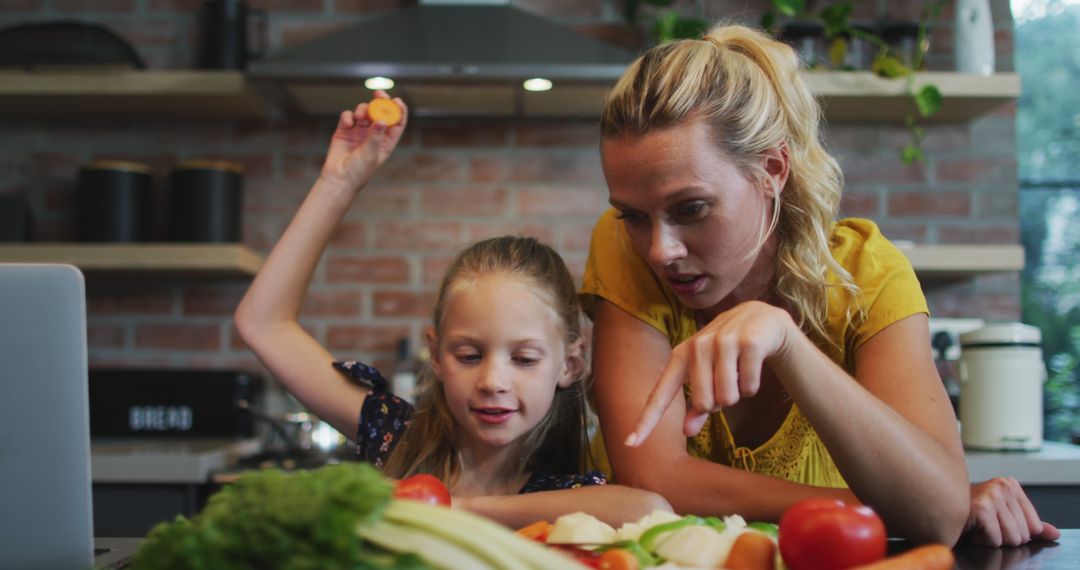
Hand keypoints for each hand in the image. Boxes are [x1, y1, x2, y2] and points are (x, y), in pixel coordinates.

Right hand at [319, 90, 407, 191]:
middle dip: (380, 101)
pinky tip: (347, 123)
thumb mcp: (370, 154)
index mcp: (386, 142)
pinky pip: (348, 116)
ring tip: (359, 117)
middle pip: (381, 113)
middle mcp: (374, 135)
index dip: (399, 111)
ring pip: (364, 112)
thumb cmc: (358, 172)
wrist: (338, 179)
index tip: (397, 101)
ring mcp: (359, 131)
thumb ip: (375, 137)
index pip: (397, 123)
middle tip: (379, 94)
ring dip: (363, 110)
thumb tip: (383, 120)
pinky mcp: (344, 130)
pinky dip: (348, 116)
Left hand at [626, 301, 795, 445]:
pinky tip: (752, 366)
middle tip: (725, 380)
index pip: (659, 395)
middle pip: (704, 404)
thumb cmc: (725, 354)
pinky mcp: (749, 343)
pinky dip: (752, 387)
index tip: (630, 444)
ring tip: (738, 372)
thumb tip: (686, 432)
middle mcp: (697, 347)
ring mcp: (723, 342)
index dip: (646, 421)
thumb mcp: (706, 375)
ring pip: (728, 398)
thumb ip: (695, 406)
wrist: (758, 319)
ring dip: (737, 394)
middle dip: (719, 402)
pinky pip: (749, 388)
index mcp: (679, 357)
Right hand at [964, 477, 1060, 545]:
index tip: (996, 522)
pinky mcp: (980, 508)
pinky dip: (982, 540)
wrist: (938, 506)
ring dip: (992, 539)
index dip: (1016, 531)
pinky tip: (971, 528)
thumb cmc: (968, 512)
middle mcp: (1002, 486)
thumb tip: (1053, 533)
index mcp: (1010, 485)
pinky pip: (995, 539)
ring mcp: (991, 495)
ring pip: (1011, 538)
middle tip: (984, 525)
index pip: (1034, 526)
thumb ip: (1030, 524)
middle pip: (1023, 534)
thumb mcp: (1004, 514)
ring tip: (978, 526)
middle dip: (1003, 536)